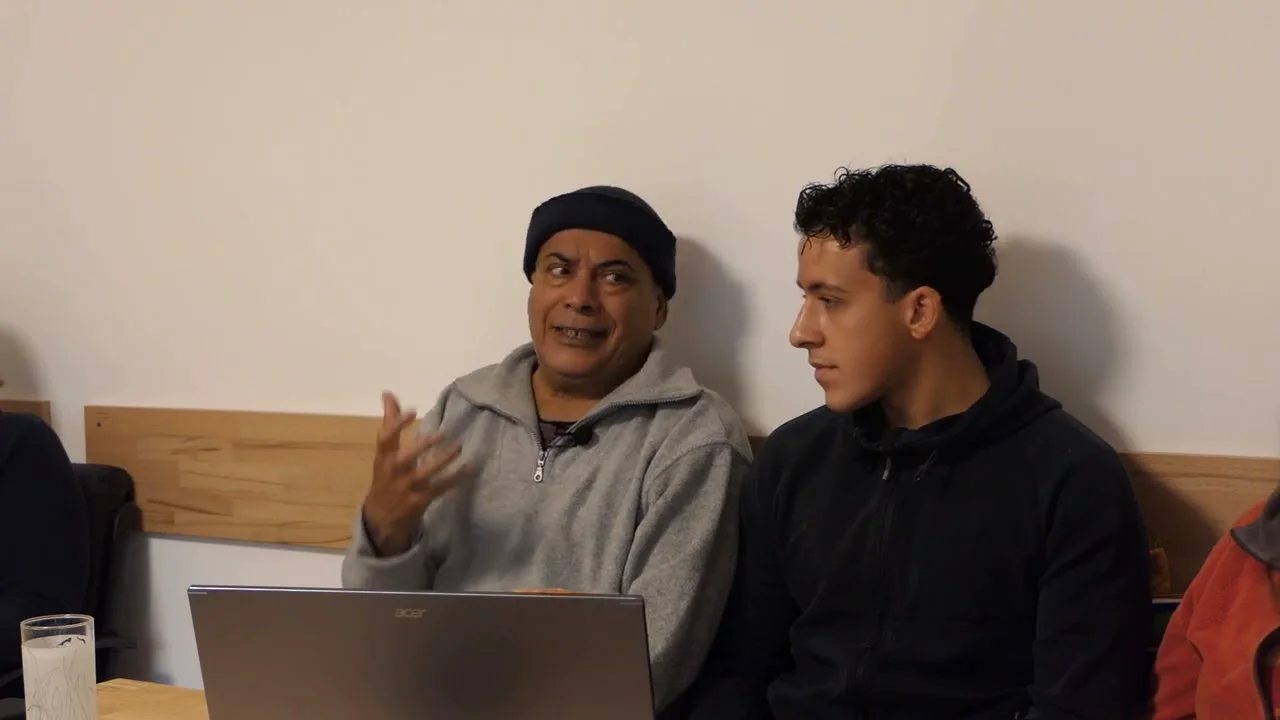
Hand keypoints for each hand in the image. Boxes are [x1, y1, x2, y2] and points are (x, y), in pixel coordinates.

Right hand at [362, 391, 467, 554]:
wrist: (381, 518)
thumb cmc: (386, 477)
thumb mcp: (384, 452)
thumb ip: (390, 422)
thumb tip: (388, 393)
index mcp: (383, 457)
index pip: (385, 439)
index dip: (397, 425)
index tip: (413, 411)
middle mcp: (393, 472)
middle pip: (404, 459)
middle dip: (422, 447)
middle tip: (441, 433)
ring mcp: (406, 488)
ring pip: (424, 474)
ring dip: (442, 461)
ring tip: (459, 447)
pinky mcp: (420, 501)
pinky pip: (440, 488)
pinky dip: (455, 478)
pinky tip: (469, 468)